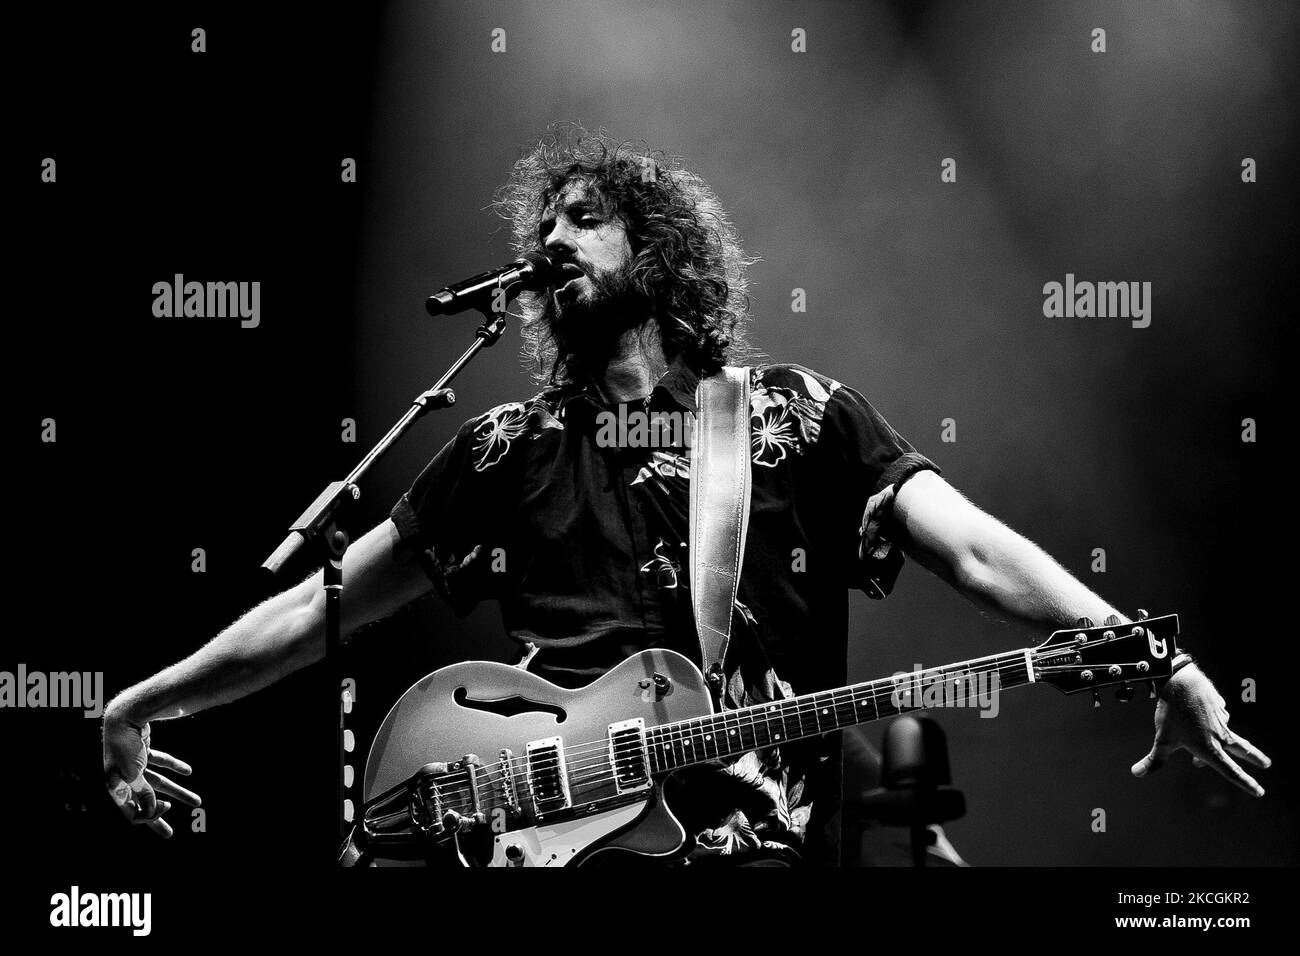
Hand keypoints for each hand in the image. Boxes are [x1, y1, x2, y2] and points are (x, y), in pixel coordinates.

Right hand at [102, 707, 200, 837]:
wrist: (125, 714)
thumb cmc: (126, 746)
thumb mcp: (134, 774)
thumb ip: (144, 794)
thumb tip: (152, 812)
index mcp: (116, 788)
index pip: (132, 813)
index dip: (148, 815)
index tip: (165, 809)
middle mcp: (123, 779)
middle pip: (145, 804)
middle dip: (159, 818)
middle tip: (170, 835)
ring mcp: (133, 765)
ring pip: (159, 783)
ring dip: (178, 792)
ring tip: (197, 802)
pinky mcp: (143, 752)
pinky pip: (160, 763)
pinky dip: (174, 766)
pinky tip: (189, 772)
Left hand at [1131, 665, 1270, 795]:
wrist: (1180, 682)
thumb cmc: (1172, 714)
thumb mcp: (1162, 740)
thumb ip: (1153, 760)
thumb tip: (1137, 773)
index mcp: (1210, 748)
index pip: (1230, 771)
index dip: (1246, 783)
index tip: (1260, 792)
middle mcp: (1220, 735)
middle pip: (1243, 750)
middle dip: (1255, 758)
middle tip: (1267, 764)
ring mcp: (1221, 719)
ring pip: (1223, 731)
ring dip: (1217, 737)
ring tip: (1200, 736)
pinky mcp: (1218, 705)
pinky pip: (1214, 715)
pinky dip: (1207, 719)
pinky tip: (1195, 713)